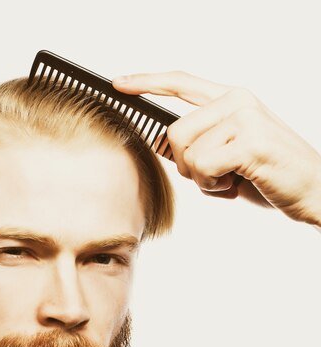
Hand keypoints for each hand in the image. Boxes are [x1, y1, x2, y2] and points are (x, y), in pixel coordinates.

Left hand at [113, 71, 320, 225]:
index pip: (181, 82)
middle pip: (174, 133)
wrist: (313, 191)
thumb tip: (162, 144)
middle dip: (187, 166)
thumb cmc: (268, 175)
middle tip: (217, 175)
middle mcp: (236, 100)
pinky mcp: (250, 140)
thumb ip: (200, 143)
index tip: (119, 83)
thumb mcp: (229, 155)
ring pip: (187, 153)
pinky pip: (204, 167)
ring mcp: (245, 116)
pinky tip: (237, 185)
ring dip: (203, 180)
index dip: (147, 82)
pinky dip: (214, 187)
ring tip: (232, 179)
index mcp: (231, 99)